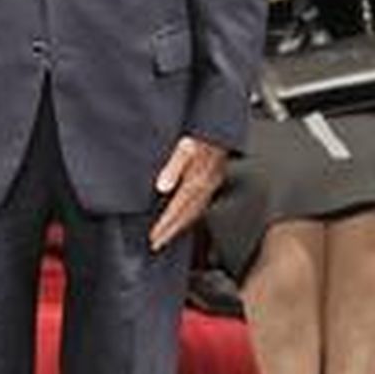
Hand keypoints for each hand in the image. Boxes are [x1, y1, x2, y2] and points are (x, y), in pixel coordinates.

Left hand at [149, 135, 227, 251]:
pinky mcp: (214, 182)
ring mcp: (212, 185)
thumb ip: (173, 167)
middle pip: (186, 216)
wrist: (221, 129)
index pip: (177, 209)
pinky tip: (185, 219)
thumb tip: (162, 187)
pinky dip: (191, 217)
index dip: (164, 225)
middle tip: (157, 244)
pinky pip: (201, 206)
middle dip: (170, 231)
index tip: (153, 237)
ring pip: (195, 213)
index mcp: (198, 180)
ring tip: (167, 236)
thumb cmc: (202, 135)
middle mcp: (206, 186)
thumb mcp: (185, 147)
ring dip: (180, 227)